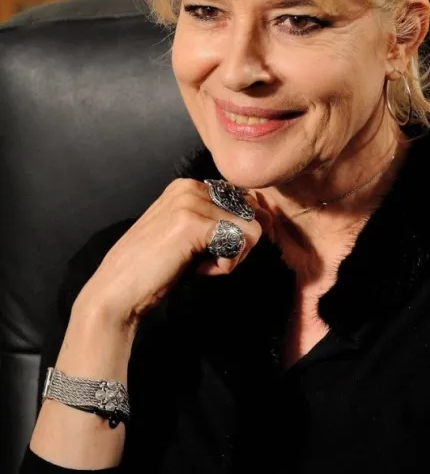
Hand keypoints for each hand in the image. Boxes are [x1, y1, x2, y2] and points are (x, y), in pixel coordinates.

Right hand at [78, 179, 269, 329]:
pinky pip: (241, 242)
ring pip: (251, 229)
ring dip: (231, 257)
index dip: (234, 234)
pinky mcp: (193, 222)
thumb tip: (264, 220)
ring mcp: (190, 202)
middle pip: (250, 214)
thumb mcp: (189, 236)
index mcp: (187, 186)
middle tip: (205, 262)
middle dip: (236, 245)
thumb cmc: (153, 270)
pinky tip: (199, 271)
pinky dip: (226, 265)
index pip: (242, 202)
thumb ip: (217, 221)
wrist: (116, 291)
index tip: (206, 252)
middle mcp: (190, 186)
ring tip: (199, 266)